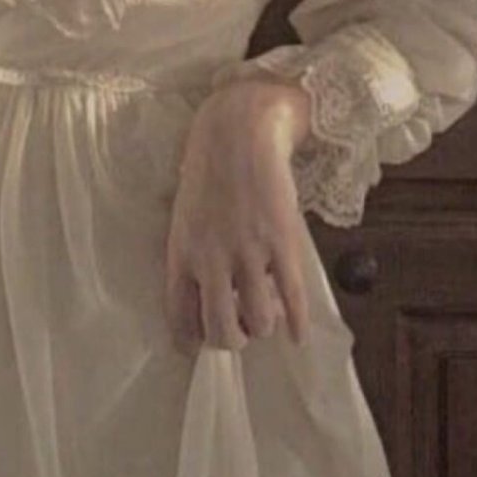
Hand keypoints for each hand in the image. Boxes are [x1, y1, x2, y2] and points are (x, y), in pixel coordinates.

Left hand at [164, 78, 313, 354]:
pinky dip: (296, 324)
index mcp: (181, 254)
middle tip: (240, 328)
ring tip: (267, 311)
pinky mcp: (283, 243)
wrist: (239, 133)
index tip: (200, 344)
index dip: (191, 341)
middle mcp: (212, 260)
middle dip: (234, 340)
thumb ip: (192, 256)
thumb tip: (208, 295)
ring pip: (259, 322)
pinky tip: (297, 334)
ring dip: (264, 326)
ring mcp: (249, 253)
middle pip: (222, 332)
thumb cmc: (208, 171)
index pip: (179, 318)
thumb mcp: (184, 217)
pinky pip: (293, 299)